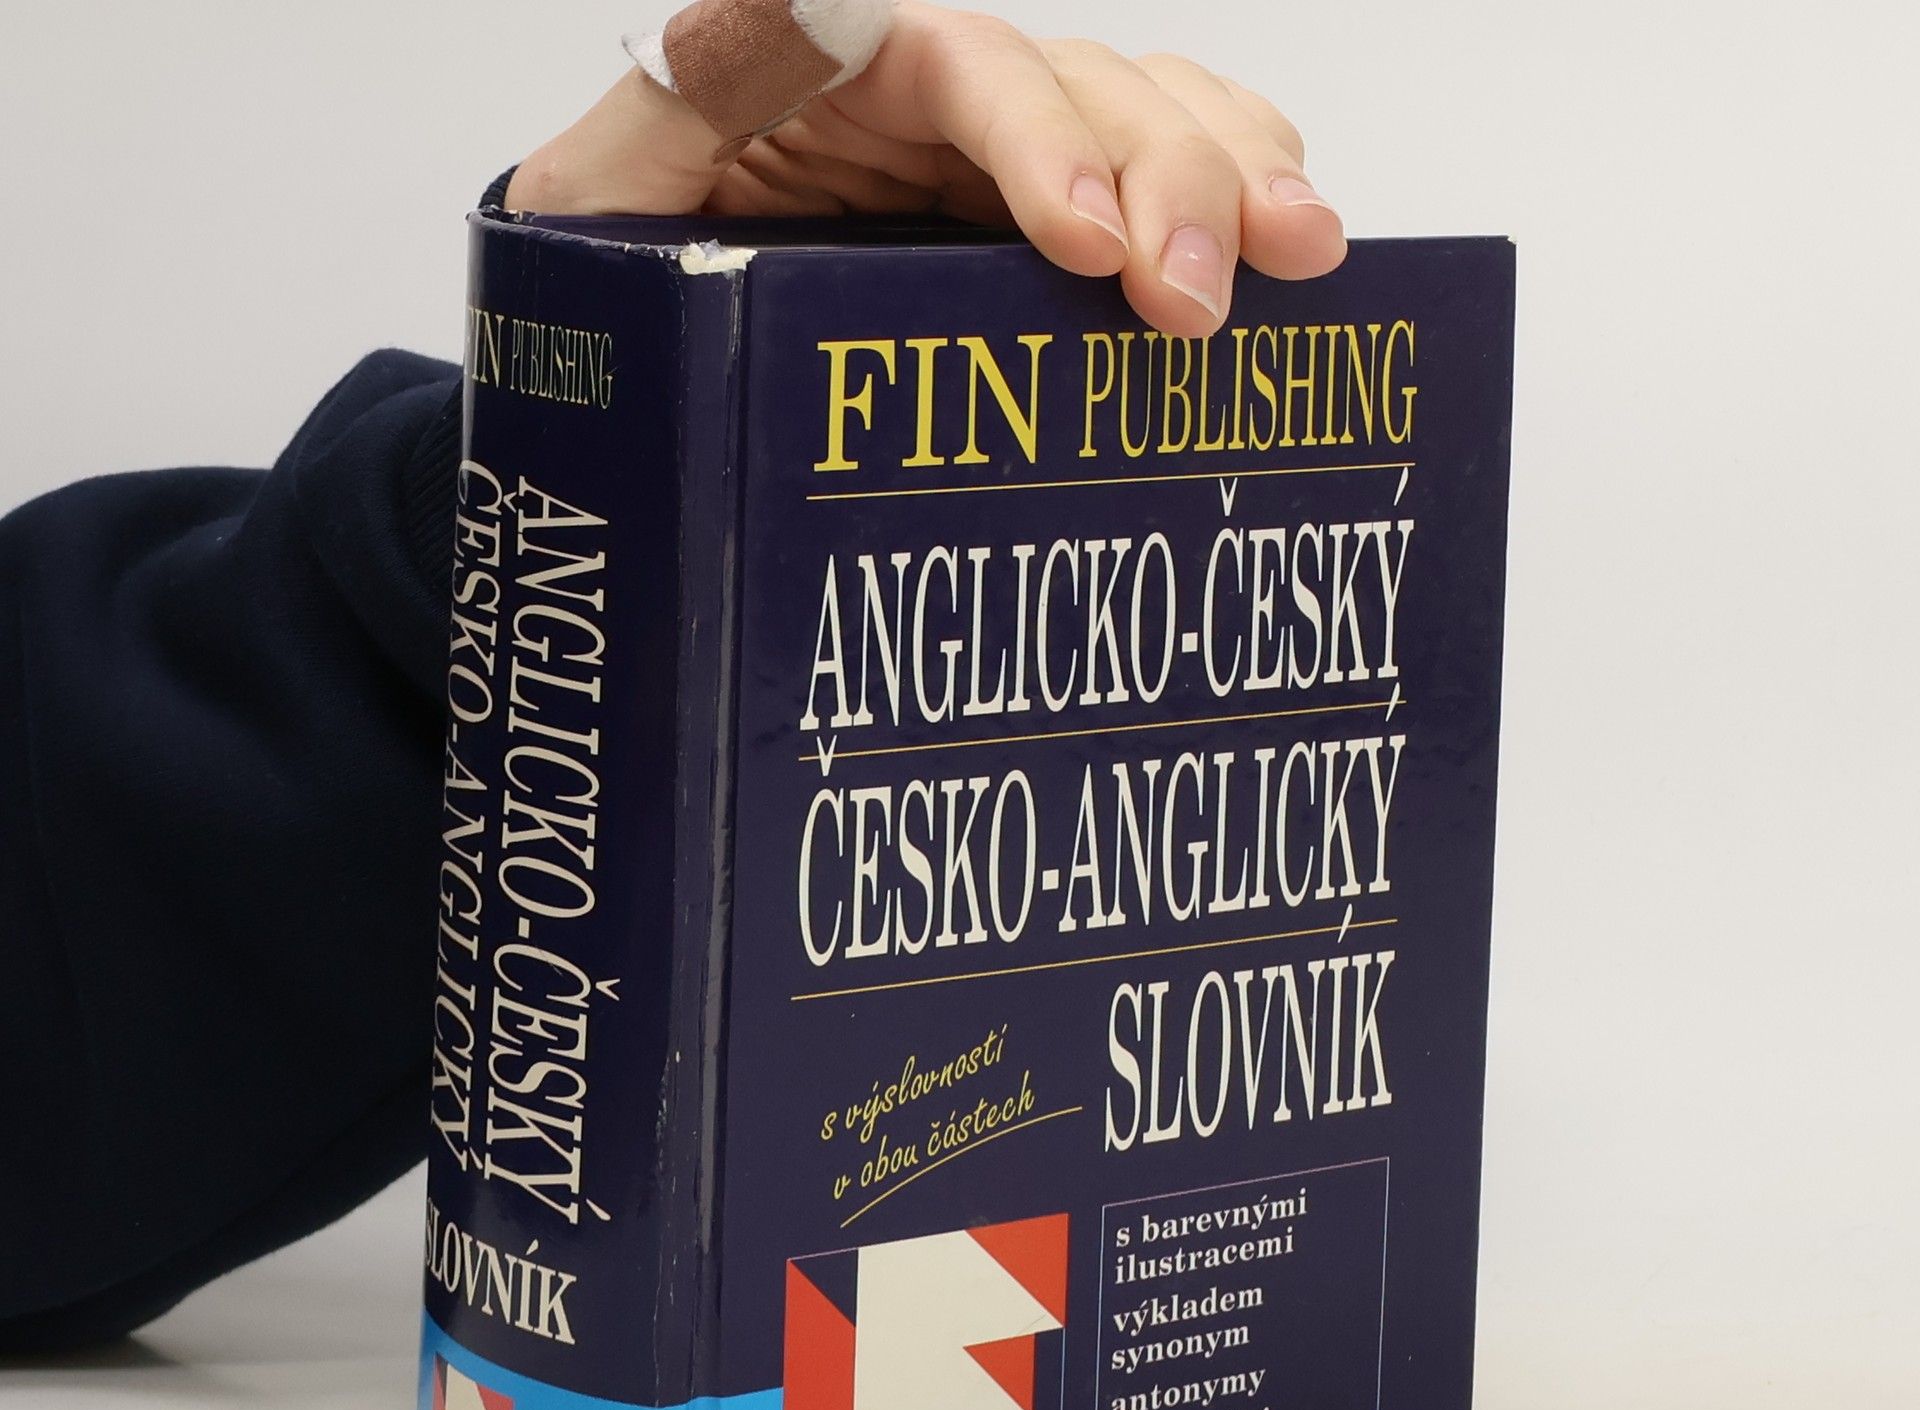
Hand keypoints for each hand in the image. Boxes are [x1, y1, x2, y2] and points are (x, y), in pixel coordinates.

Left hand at [506, 1, 1344, 336]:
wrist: (645, 377)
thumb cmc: (619, 288)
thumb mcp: (603, 195)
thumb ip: (686, 103)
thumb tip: (797, 16)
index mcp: (842, 79)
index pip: (969, 65)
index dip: (1047, 142)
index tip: (1091, 248)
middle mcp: (938, 107)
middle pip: (1086, 87)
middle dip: (1168, 179)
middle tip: (1203, 299)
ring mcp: (1000, 170)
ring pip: (1148, 119)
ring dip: (1233, 177)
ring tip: (1301, 251)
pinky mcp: (1039, 239)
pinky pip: (1157, 185)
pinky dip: (1230, 195)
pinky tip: (1284, 242)